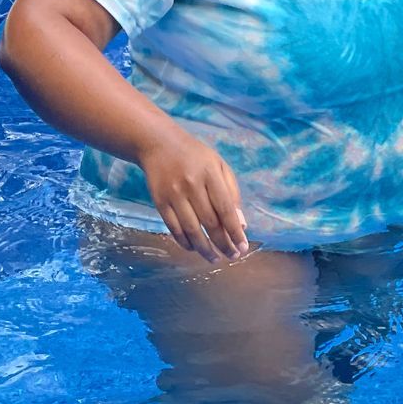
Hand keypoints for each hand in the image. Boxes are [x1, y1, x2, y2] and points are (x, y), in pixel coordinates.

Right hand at [136, 125, 248, 262]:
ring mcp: (173, 194)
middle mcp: (192, 185)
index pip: (226, 209)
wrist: (159, 144)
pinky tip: (195, 249)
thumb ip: (232, 192)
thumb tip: (241, 224)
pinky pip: (174, 228)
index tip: (243, 247)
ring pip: (191, 229)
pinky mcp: (159, 202)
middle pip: (210, 222)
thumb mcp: (219, 166)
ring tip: (215, 258)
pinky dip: (185, 242)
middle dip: (223, 243)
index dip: (235, 231)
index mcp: (211, 174)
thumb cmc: (195, 157)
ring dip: (205, 249)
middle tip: (232, 257)